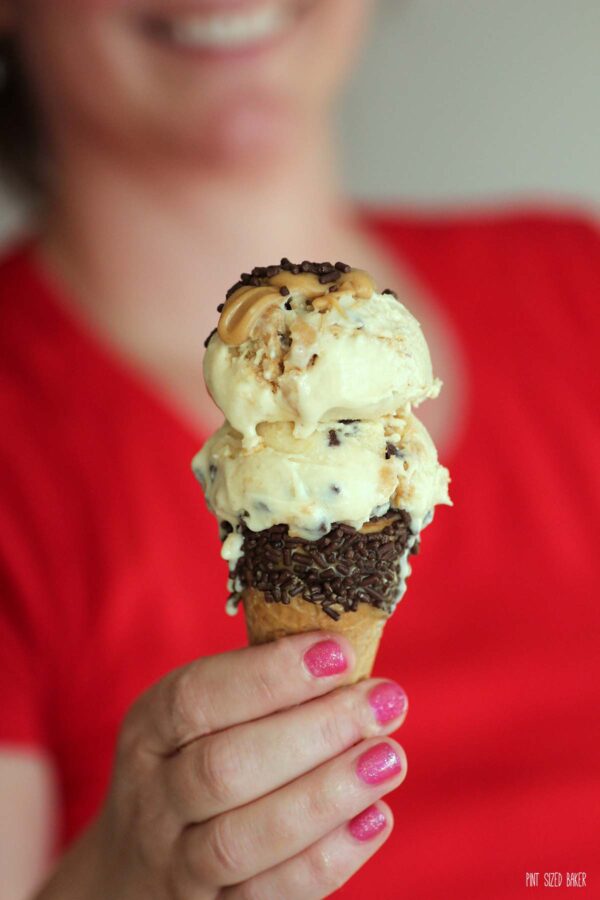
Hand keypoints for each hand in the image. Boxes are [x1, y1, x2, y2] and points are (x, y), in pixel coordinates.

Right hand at [39, 633, 407, 899]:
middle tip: (383, 701)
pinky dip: (329, 857)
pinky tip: (376, 816)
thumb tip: (344, 655)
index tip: (338, 652)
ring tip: (389, 756)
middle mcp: (152, 800)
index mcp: (150, 731)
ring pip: (243, 838)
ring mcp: (177, 865)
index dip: (269, 674)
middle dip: (314, 731)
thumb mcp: (201, 720)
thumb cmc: (192, 765)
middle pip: (224, 768)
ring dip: (327, 794)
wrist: (137, 870)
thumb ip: (258, 691)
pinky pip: (271, 895)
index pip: (197, 698)